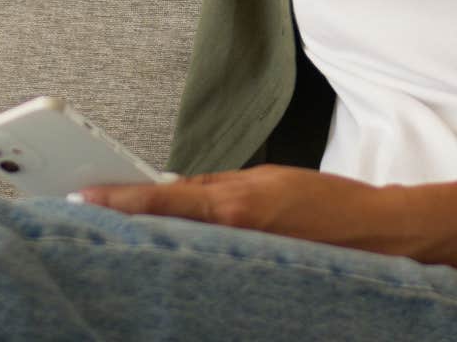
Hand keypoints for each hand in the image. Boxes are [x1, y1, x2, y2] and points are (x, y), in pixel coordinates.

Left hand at [73, 165, 416, 258]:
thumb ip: (217, 188)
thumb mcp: (266, 179)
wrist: (374, 235)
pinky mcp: (254, 278)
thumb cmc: (325, 203)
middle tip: (84, 215)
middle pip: (163, 230)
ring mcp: (244, 261)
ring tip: (115, 239)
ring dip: (150, 244)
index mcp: (234, 203)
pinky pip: (208, 269)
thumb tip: (175, 191)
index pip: (162, 199)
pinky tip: (164, 260)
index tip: (83, 195)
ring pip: (181, 252)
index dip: (118, 199)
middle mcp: (233, 234)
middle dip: (124, 223)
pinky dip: (183, 260)